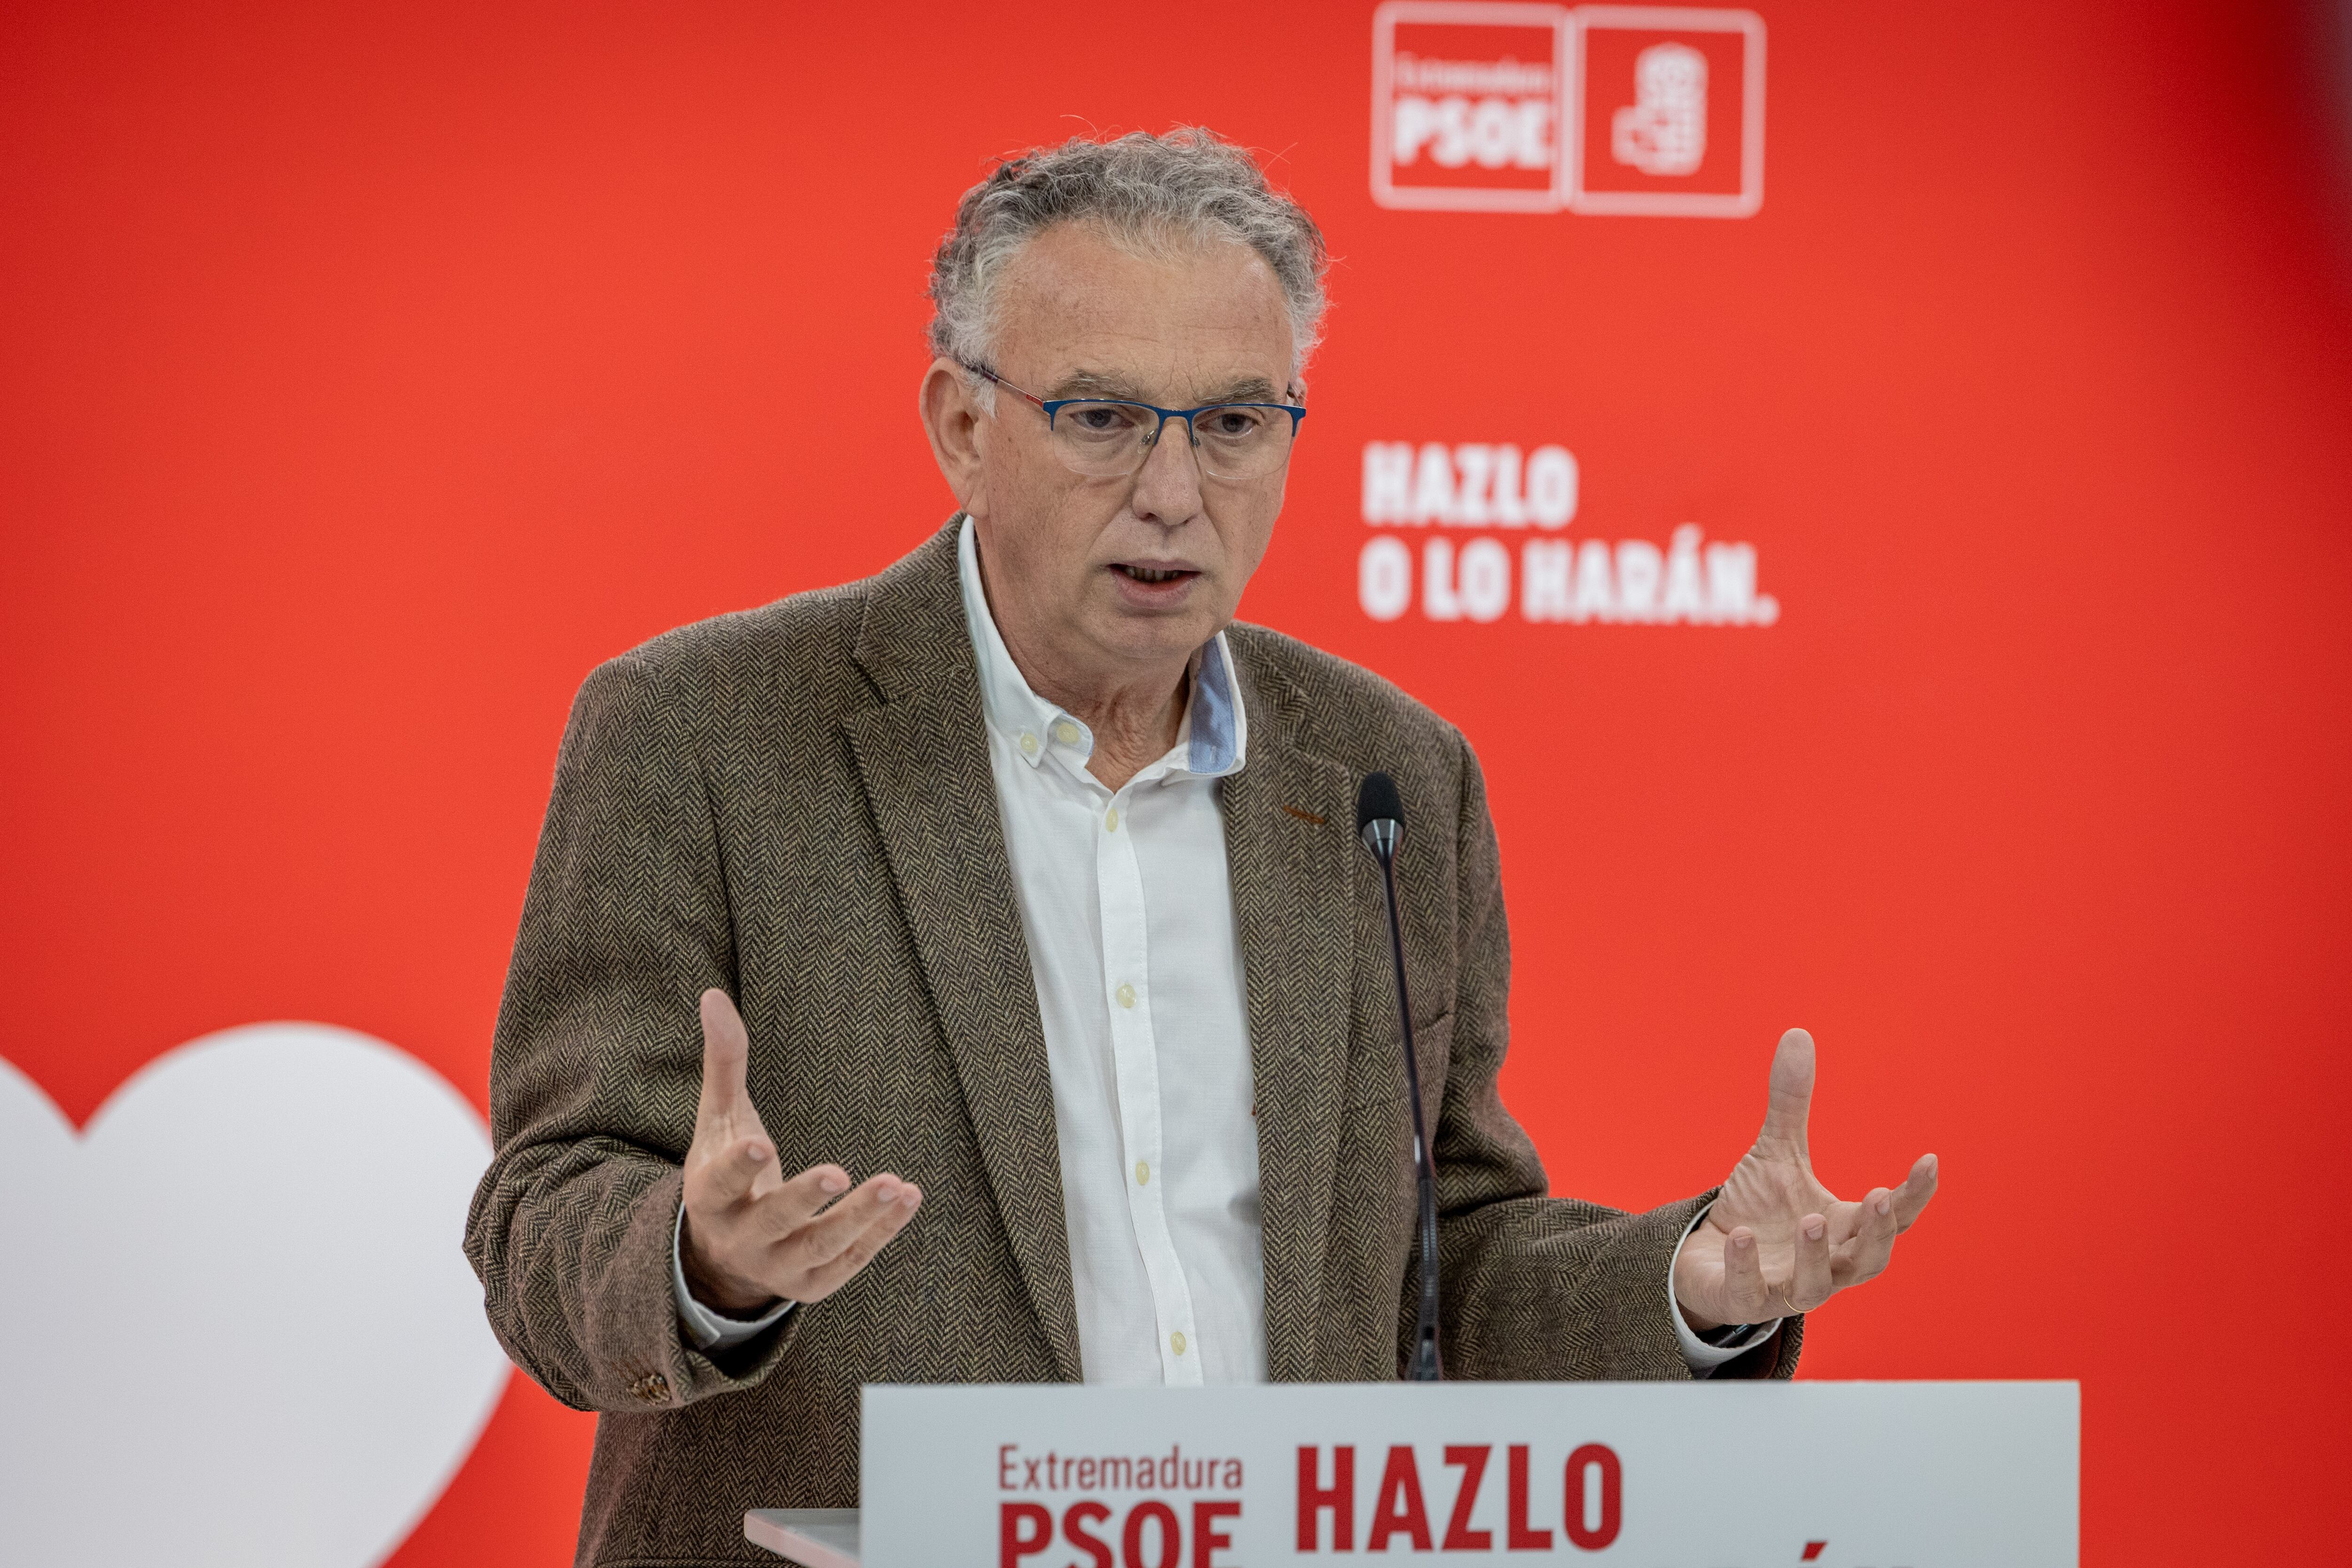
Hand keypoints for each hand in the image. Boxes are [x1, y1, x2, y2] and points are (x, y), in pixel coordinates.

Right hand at [678, 988, 921, 1314]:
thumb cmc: (725, 1169)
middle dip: (803, 1199)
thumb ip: (724, 1061)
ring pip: (817, 1249)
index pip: (719, 1184)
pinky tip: (907, 1198)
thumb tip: (713, 994)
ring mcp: (776, 1267)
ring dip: (857, 1220)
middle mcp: (739, 1238)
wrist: (724, 1252)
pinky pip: (849, 1262)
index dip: (738, 1168)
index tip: (760, 1145)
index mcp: (709, 1197)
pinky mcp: (812, 1284)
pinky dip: (880, 1234)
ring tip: (894, 1185)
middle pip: (771, 1221)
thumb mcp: (720, 1118)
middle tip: (838, 1172)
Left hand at [1672, 1028, 1937, 1332]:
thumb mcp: (1776, 1152)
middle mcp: (1827, 1264)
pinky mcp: (1747, 1300)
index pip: (1893, 1217)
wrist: (1708, 1258)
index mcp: (1844, 1227)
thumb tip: (1799, 1033)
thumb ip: (1792, 1103)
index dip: (1914, 1193)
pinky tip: (1740, 1236)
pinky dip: (1748, 1266)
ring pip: (1816, 1286)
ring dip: (1818, 1254)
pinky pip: (1752, 1292)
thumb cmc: (1759, 1209)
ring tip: (1812, 1219)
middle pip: (1869, 1260)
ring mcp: (1788, 1288)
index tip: (1929, 1160)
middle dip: (1877, 1232)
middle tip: (1880, 1197)